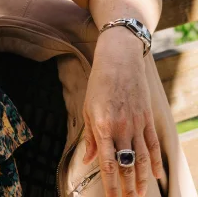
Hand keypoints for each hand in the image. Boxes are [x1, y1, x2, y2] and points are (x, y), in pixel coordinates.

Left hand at [82, 32, 163, 196]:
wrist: (119, 60)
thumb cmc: (98, 82)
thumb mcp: (87, 107)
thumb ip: (89, 136)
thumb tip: (87, 158)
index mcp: (102, 126)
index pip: (107, 163)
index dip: (110, 185)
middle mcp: (121, 128)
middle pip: (126, 165)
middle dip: (127, 187)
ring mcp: (136, 124)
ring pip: (142, 159)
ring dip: (142, 180)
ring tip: (140, 195)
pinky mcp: (147, 119)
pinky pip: (152, 145)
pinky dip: (155, 162)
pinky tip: (156, 175)